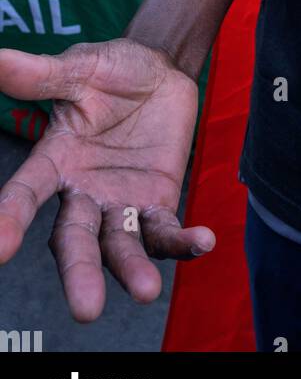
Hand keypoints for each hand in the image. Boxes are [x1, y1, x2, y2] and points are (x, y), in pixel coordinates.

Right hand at [0, 38, 213, 321]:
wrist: (158, 68)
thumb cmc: (109, 70)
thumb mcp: (78, 68)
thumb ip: (39, 74)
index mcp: (53, 162)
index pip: (25, 196)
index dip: (9, 221)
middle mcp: (81, 194)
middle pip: (75, 240)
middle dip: (79, 273)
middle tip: (85, 310)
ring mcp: (120, 203)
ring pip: (121, 245)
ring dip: (133, 269)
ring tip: (146, 291)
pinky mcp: (157, 202)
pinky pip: (167, 230)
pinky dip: (183, 241)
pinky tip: (203, 242)